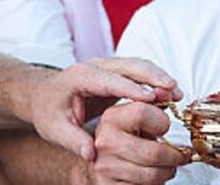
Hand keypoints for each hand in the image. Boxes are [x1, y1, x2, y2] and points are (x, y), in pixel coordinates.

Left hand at [28, 57, 182, 160]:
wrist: (43, 94)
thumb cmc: (48, 110)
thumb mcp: (54, 129)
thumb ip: (73, 140)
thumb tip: (92, 154)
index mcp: (81, 77)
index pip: (110, 81)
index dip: (131, 88)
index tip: (150, 99)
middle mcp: (97, 66)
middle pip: (130, 65)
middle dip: (154, 77)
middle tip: (173, 90)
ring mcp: (108, 66)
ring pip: (139, 65)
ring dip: (159, 77)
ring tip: (177, 93)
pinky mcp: (117, 72)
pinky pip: (139, 71)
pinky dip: (155, 80)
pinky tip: (168, 93)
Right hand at [92, 101, 188, 184]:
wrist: (103, 160)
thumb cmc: (128, 136)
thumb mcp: (139, 117)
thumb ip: (156, 104)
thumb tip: (173, 93)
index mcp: (111, 117)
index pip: (142, 113)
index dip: (162, 122)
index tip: (166, 128)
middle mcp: (104, 141)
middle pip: (153, 152)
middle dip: (174, 156)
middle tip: (182, 155)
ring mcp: (104, 166)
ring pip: (151, 174)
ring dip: (168, 172)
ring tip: (170, 166)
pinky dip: (156, 183)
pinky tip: (156, 176)